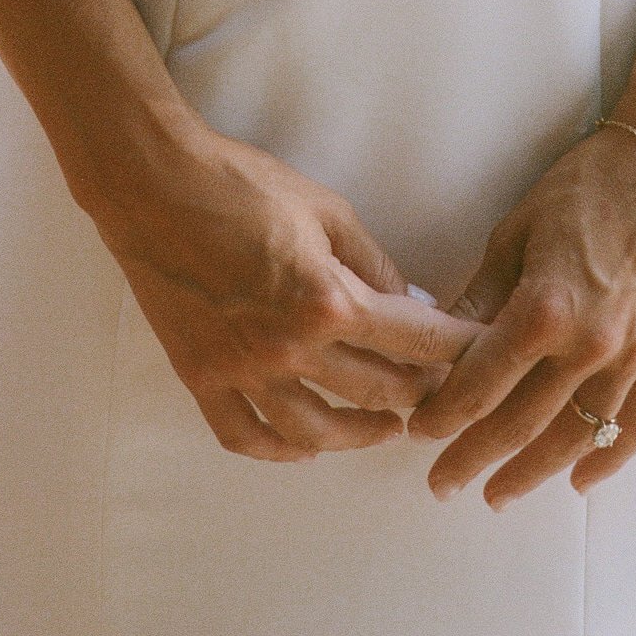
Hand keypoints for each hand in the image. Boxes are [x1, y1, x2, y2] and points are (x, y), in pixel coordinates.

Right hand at [96, 123, 478, 461]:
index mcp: (327, 300)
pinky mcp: (201, 379)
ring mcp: (241, 372)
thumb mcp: (326, 209)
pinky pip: (247, 437)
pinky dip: (280, 451)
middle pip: (375, 392)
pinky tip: (304, 446)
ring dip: (361, 435)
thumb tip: (413, 302)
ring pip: (316, 433)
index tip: (482, 357)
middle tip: (440, 391)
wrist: (153, 186)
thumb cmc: (241, 184)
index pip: (413, 340)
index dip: (456, 351)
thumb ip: (374, 262)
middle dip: (418, 393)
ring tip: (385, 426)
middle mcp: (289, 349)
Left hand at [408, 125, 635, 506]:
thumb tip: (437, 342)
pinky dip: (608, 459)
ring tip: (498, 493)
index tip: (419, 434)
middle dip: (474, 456)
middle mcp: (590, 344)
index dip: (444, 416)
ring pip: (575, 435)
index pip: (480, 383)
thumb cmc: (588, 186)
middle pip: (521, 422)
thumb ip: (480, 297)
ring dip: (532, 472)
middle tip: (442, 484)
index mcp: (544, 308)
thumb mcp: (516, 232)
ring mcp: (635, 356)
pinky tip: (580, 481)